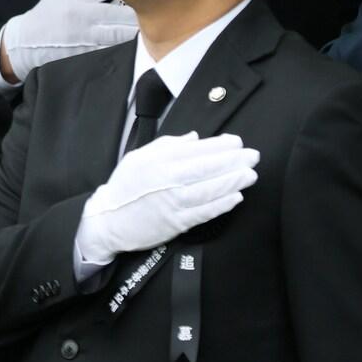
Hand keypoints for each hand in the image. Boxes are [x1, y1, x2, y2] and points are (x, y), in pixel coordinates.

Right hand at [0, 0, 138, 84]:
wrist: (22, 44)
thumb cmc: (42, 17)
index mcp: (80, 11)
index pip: (115, 12)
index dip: (132, 14)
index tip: (144, 11)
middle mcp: (83, 31)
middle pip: (118, 31)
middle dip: (135, 30)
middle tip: (151, 27)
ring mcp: (82, 48)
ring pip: (113, 46)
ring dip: (128, 43)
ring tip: (142, 40)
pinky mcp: (79, 61)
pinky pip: (102, 57)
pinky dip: (114, 54)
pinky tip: (125, 52)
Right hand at [75, 132, 258, 266]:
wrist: (108, 221)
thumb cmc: (124, 188)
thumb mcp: (139, 158)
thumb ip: (167, 145)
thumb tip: (195, 138)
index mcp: (158, 162)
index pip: (196, 151)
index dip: (220, 146)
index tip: (237, 142)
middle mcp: (167, 181)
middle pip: (208, 169)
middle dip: (234, 161)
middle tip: (254, 156)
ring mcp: (173, 204)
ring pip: (210, 190)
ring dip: (234, 182)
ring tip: (251, 174)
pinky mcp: (176, 224)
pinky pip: (204, 213)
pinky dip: (222, 205)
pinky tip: (236, 197)